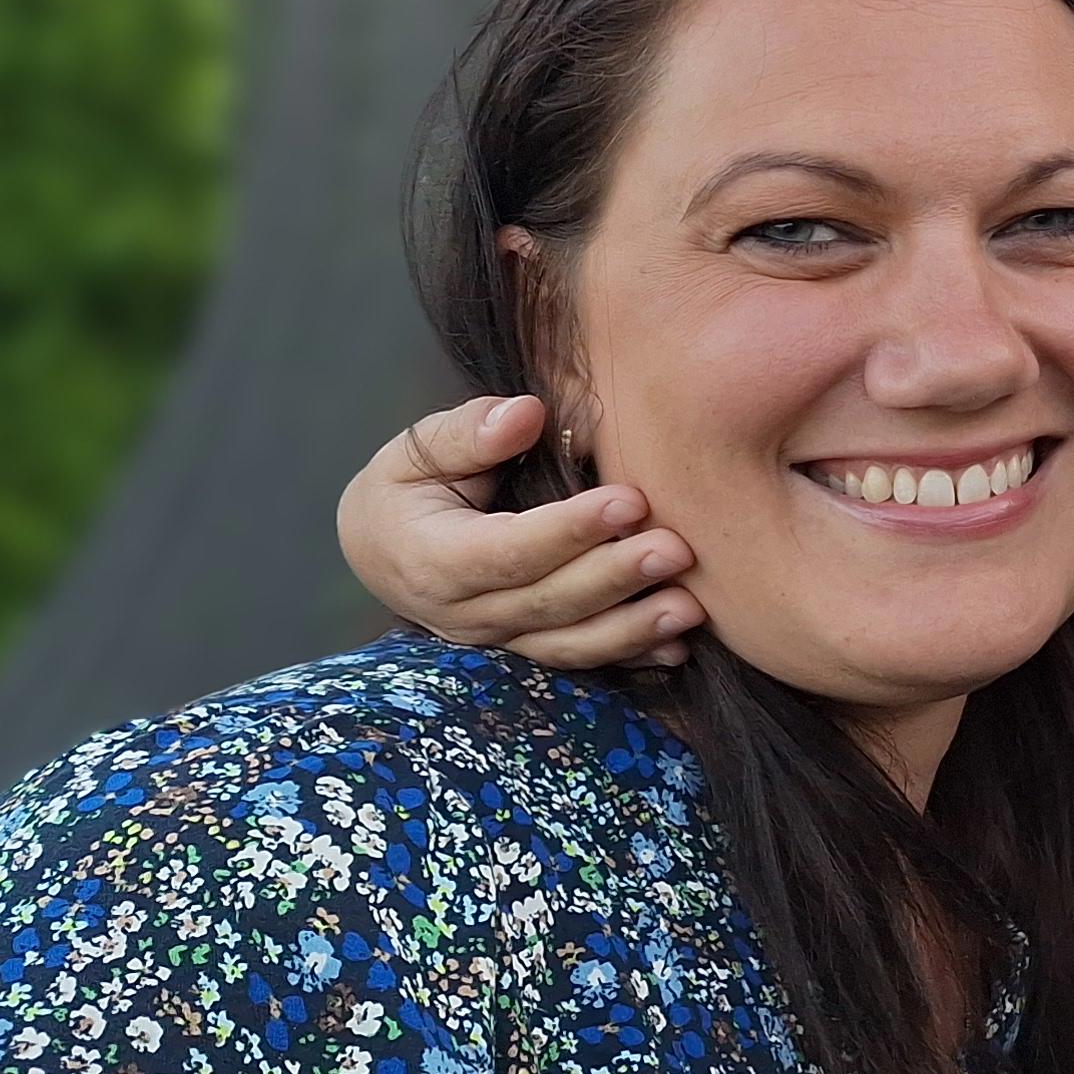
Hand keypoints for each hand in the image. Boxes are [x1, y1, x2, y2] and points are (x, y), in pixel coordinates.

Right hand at [338, 394, 706, 668]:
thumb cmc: (407, 487)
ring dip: (634, 629)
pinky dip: (631, 654)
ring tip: (692, 606)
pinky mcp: (526, 646)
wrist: (382, 548)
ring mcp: (498, 638)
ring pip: (569, 643)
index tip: (630, 500)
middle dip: (617, 577)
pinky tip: (678, 645)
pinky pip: (579, 659)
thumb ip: (467, 433)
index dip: (570, 530)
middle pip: (549, 601)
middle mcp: (465, 612)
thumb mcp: (415, 451)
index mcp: (433, 559)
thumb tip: (525, 415)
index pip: (509, 550)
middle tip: (678, 549)